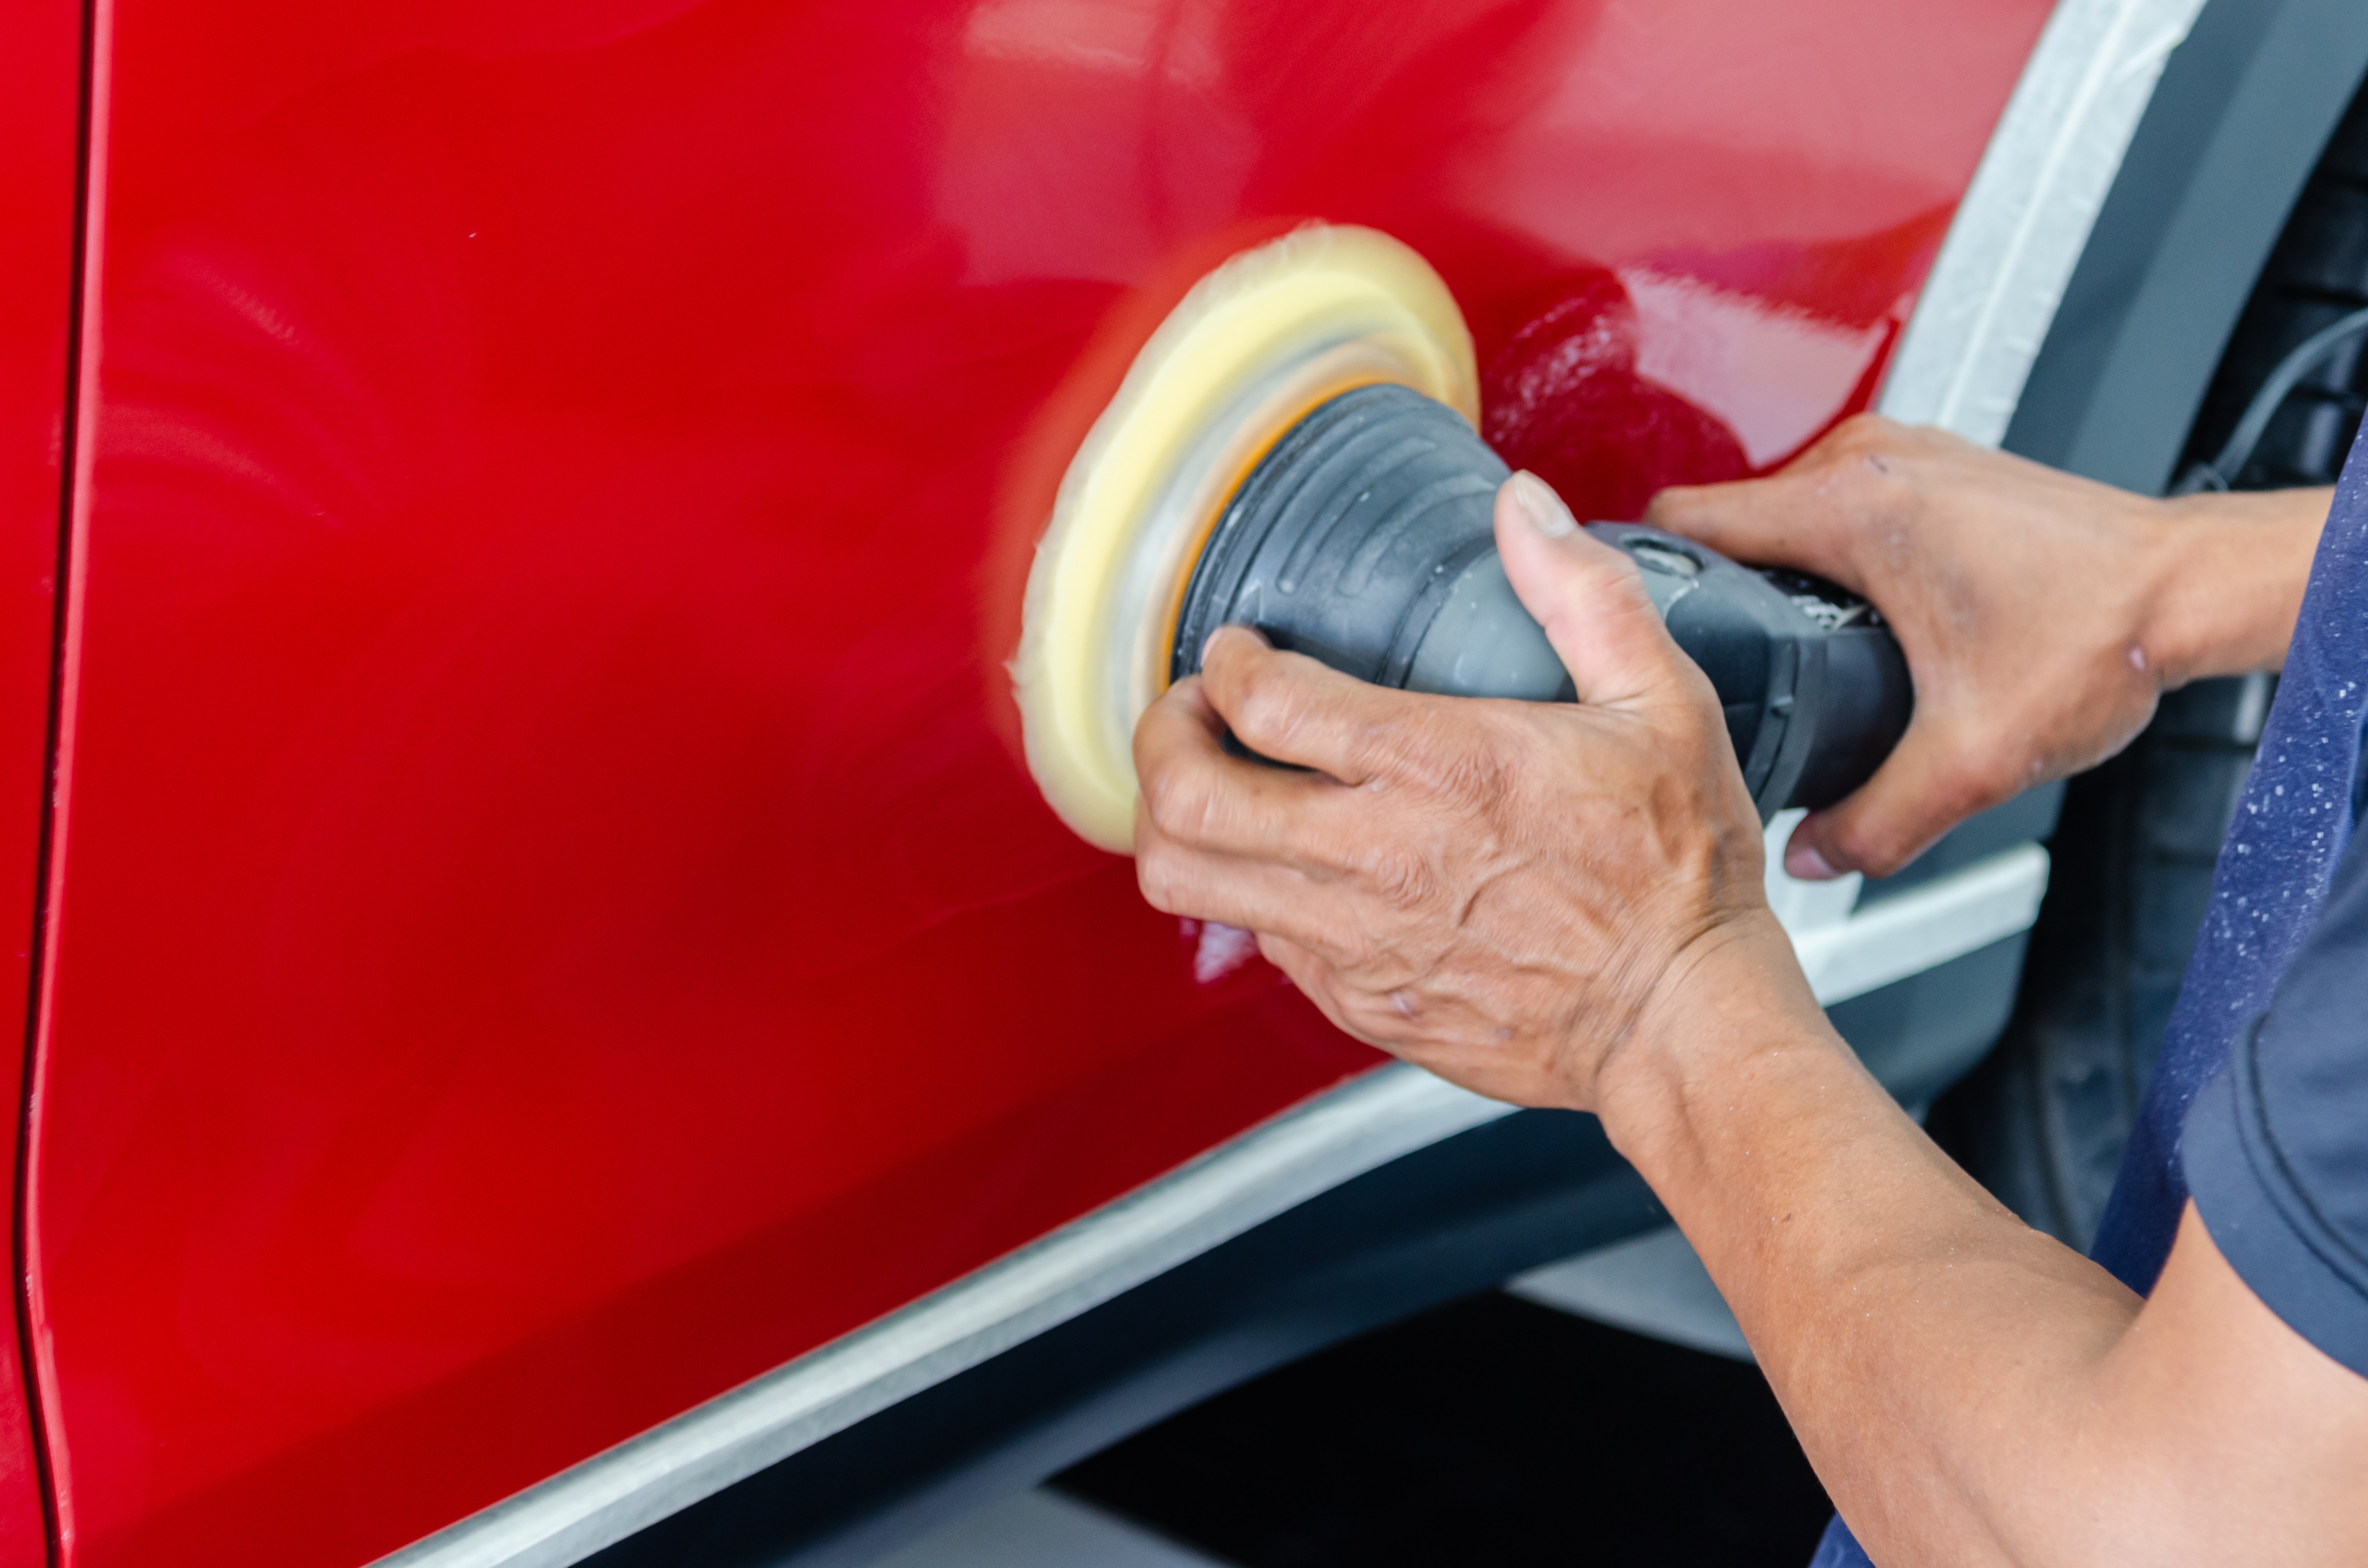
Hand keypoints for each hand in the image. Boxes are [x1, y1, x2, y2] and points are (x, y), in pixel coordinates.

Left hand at [1131, 472, 1799, 1110]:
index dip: (1226, 661)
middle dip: (1161, 738)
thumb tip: (1524, 505)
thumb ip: (1584, 593)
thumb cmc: (1677, 870)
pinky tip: (1291, 864)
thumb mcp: (1662, 702)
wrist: (1682, 1023)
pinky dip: (1246, 893)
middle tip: (1190, 713)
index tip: (1237, 650)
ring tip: (1208, 786)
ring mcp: (1355, 940)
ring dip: (1174, 821)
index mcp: (1439, 766)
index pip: (1263, 700)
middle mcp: (1375, 857)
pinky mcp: (1357, 1001)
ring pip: (1188, 880)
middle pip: (1185, 797)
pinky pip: (1255, 941)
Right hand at [1646, 415, 2303, 878]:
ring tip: (1783, 646)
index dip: (1641, 580)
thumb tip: (1811, 858)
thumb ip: (1876, 823)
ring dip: (1773, 574)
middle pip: (1728, 521)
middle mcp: (1868, 462)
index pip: (1684, 519)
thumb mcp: (1974, 759)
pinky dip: (1823, 557)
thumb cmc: (2107, 633)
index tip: (1629, 625)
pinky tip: (1851, 619)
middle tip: (1716, 667)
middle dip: (1714, 593)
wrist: (2194, 590)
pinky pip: (1833, 507)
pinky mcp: (1928, 471)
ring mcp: (1900, 457)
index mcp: (1851, 509)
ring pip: (1781, 512)